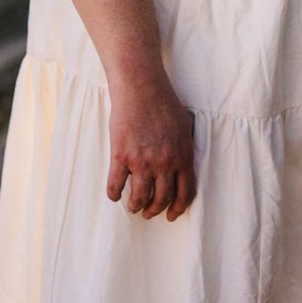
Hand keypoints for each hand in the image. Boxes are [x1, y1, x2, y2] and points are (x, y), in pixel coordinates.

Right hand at [106, 73, 196, 219]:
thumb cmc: (164, 102)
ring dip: (135, 206)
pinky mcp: (121, 157)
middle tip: (148, 212)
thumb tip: (187, 162)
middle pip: (161, 198)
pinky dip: (114, 194)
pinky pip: (116, 185)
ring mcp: (142, 162)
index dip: (178, 209)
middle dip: (154, 210)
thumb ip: (186, 146)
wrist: (140, 87)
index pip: (185, 193)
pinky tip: (114, 195)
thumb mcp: (186, 124)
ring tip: (133, 206)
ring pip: (139, 197)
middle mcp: (164, 163)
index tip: (170, 215)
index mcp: (182, 156)